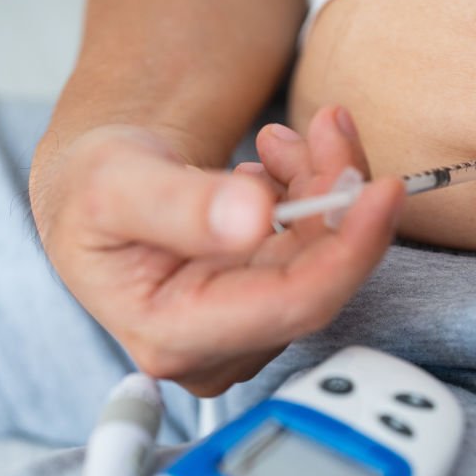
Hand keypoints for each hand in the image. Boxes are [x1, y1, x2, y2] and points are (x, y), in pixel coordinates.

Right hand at [29, 107, 403, 396]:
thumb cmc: (93, 191)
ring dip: (322, 187)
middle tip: (329, 126)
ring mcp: (247, 332)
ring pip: (324, 259)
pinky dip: (313, 196)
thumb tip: (251, 219)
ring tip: (280, 140)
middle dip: (336, 198)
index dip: (348, 250)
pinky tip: (278, 166)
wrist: (98, 196)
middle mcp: (216, 349)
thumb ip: (178, 205)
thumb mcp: (113, 183)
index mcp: (172, 335)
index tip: (382, 190)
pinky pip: (317, 250)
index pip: (292, 305)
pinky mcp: (267, 306)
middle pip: (319, 280)